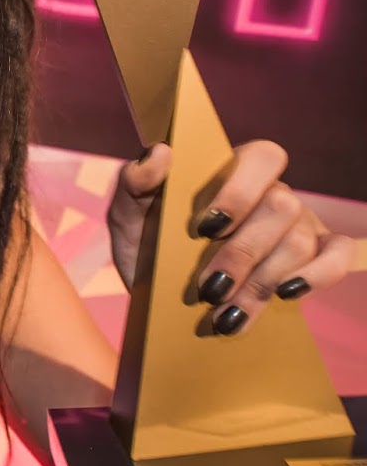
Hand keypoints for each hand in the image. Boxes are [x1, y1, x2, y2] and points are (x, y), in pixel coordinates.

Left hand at [106, 140, 352, 333]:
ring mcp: (297, 224)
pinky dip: (319, 275)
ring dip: (261, 283)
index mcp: (230, 171)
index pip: (262, 157)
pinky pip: (338, 255)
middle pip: (281, 207)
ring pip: (299, 243)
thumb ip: (136, 181)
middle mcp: (271, 193)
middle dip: (243, 253)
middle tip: (208, 288)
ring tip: (224, 313)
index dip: (240, 191)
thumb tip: (161, 153)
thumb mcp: (128, 215)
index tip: (204, 228)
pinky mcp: (315, 256)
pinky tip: (286, 295)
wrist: (159, 294)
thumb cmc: (146, 244)